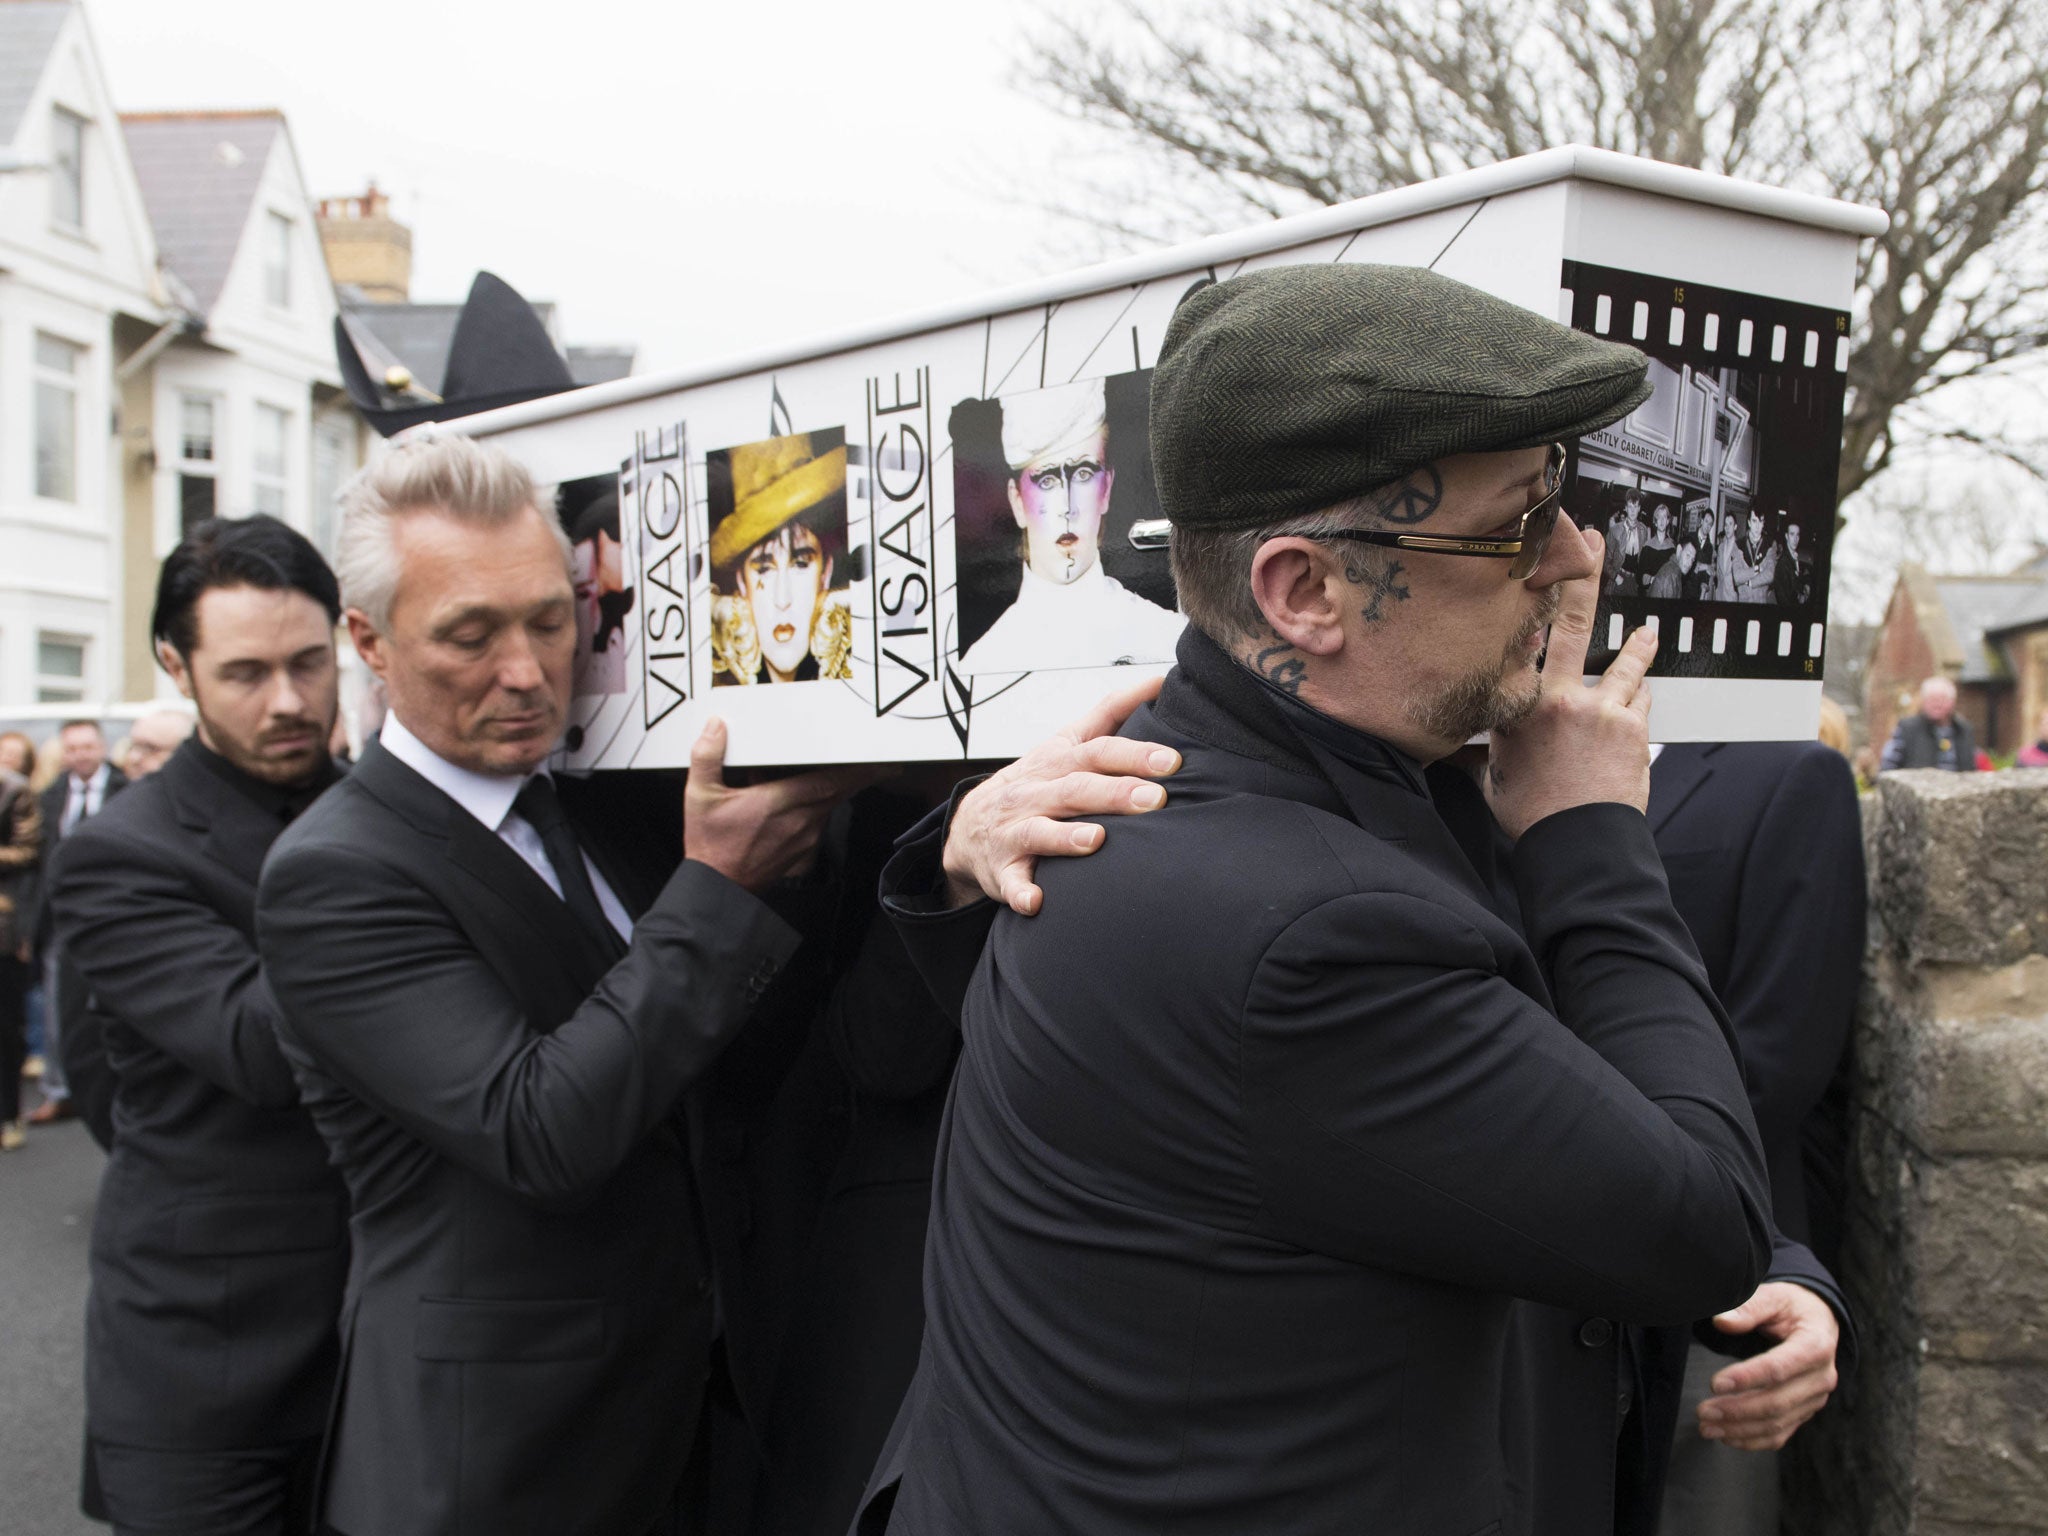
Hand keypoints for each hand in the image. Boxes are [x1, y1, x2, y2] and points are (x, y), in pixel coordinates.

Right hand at [682, 719, 874, 891]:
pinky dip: (816, 806)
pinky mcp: (805, 849)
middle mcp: (800, 820)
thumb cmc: (712, 844)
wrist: (717, 886)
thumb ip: (708, 756)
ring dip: (832, 789)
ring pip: (830, 805)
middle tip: (875, 759)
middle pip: (840, 791)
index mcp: (780, 802)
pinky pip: (819, 820)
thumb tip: (715, 727)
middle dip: (858, 774)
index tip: (881, 761)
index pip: (831, 781)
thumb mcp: (700, 795)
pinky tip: (798, 800)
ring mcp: (806, 837)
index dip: (858, 770)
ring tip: (823, 773)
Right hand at [941, 675, 1179, 915]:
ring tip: (1097, 839)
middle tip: (1156, 800)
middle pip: (1076, 788)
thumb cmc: (1035, 781)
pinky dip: (1020, 892)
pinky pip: (1010, 882)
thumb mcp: (1065, 741)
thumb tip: (1158, 681)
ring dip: (1066, 836)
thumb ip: (1111, 712)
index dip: (1133, 753)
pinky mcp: (1002, 869)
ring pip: (1040, 830)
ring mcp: (1015, 830)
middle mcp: (1036, 792)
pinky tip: (1036, 902)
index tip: (1171, 760)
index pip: (1097, 750)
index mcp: (1057, 761)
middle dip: (1115, 793)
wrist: (970, 824)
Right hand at [1486, 529, 1655, 839]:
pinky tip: (1638, 702)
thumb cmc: (1533, 816)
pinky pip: (1641, 700)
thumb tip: (1449, 750)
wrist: (1579, 844)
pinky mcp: (1633, 727)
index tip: (1534, 570)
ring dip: (1639, 645)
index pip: (1526, 641)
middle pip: (1575, 624)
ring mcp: (1602, 709)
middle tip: (1590, 546)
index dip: (1532, 602)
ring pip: (1627, 662)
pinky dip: (1639, 701)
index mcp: (1522, 706)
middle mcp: (1562, 698)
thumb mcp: (1495, 776)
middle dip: (1584, 578)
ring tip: (1647, 632)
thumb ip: (1485, 750)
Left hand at [1696, 1281, 1840, 1449]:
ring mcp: (1814, 1398)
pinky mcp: (1805, 1411)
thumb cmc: (1791, 1308)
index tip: (1715, 1384)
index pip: (1779, 1368)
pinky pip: (1781, 1433)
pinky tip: (1727, 1437)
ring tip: (1707, 1427)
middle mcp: (1821, 1377)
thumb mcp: (1773, 1296)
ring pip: (1778, 1423)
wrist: (1817, 1322)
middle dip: (1737, 1410)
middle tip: (1703, 1411)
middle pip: (1777, 1402)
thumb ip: (1749, 1308)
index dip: (1747, 1378)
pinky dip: (1753, 1440)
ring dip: (1740, 1429)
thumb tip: (1722, 1321)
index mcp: (1815, 1345)